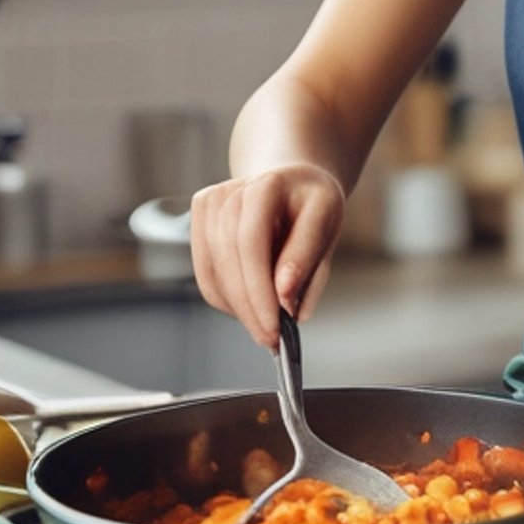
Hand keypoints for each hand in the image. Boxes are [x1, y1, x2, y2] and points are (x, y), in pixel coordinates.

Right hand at [190, 164, 344, 347]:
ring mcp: (208, 204)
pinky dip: (228, 299)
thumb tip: (284, 299)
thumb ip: (306, 260)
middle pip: (228, 261)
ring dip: (238, 309)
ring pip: (213, 274)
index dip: (259, 290)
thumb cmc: (312, 205)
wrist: (291, 182)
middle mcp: (229, 191)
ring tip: (266, 325)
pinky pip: (206, 275)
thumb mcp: (326, 224)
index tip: (276, 328)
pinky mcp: (197, 221)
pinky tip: (251, 306)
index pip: (251, 243)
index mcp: (266, 184)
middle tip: (271, 340)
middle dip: (250, 309)